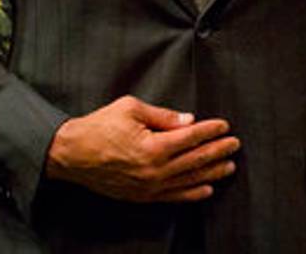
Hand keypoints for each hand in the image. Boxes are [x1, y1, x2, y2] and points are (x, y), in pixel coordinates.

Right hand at [45, 95, 239, 202]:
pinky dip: (192, 194)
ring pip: (188, 180)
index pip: (191, 138)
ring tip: (229, 166)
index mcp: (152, 147)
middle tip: (235, 144)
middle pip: (195, 160)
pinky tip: (207, 189)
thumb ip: (163, 115)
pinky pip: (173, 197)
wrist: (70, 154)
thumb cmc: (98, 127)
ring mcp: (147, 187)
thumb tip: (188, 120)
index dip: (210, 131)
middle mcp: (153, 171)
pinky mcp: (140, 196)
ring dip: (212, 173)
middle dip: (218, 151)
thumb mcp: (130, 109)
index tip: (224, 126)